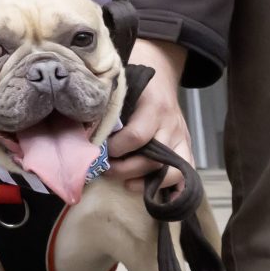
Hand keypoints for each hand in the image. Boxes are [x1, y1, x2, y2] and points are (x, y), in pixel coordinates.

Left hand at [104, 38, 189, 193]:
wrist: (160, 80)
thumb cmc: (134, 85)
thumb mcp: (121, 88)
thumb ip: (108, 108)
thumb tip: (83, 129)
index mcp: (154, 107)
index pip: (137, 136)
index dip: (116, 148)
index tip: (100, 149)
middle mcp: (171, 126)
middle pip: (154, 160)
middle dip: (126, 169)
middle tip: (106, 169)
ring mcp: (182, 140)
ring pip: (172, 173)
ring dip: (146, 181)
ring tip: (125, 182)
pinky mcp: (186, 150)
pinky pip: (185, 176)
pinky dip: (170, 189)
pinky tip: (149, 190)